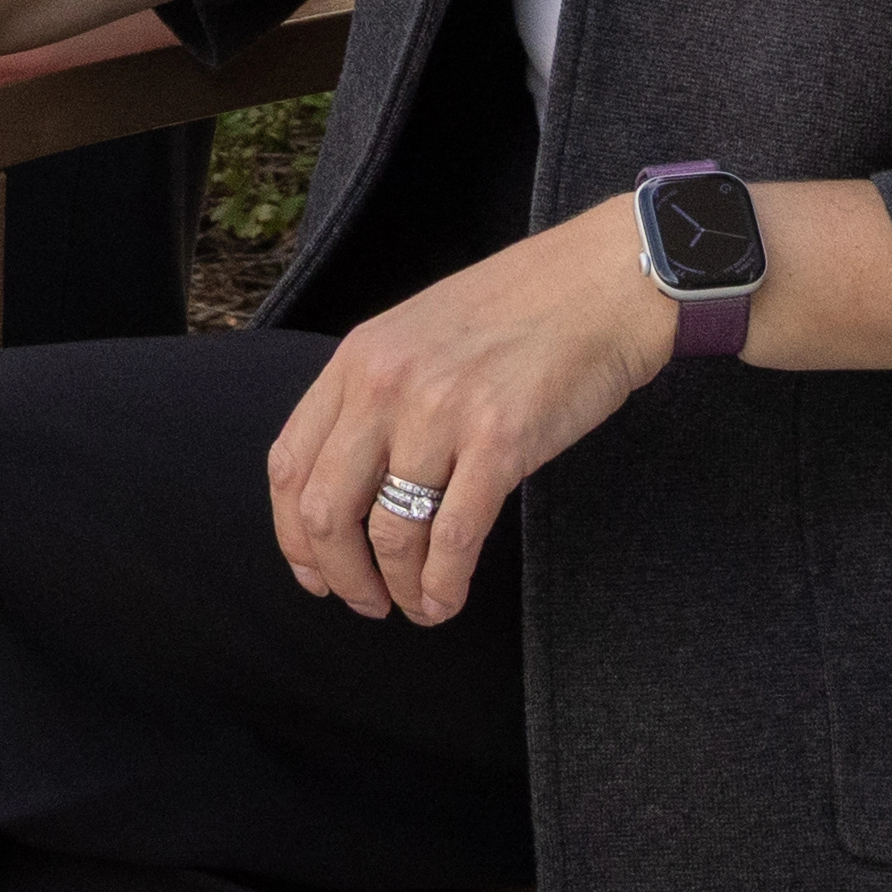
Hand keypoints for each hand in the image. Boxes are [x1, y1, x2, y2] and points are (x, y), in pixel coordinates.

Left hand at [265, 202, 680, 627]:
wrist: (601, 285)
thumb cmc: (517, 312)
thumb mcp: (417, 336)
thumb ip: (377, 396)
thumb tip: (353, 483)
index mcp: (357, 360)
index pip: (289, 463)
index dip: (293, 534)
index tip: (312, 571)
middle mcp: (385, 385)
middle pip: (327, 509)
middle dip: (338, 573)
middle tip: (363, 602)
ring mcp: (441, 412)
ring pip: (390, 532)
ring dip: (396, 586)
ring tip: (415, 606)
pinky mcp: (500, 440)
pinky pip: (454, 535)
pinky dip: (443, 582)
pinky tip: (445, 599)